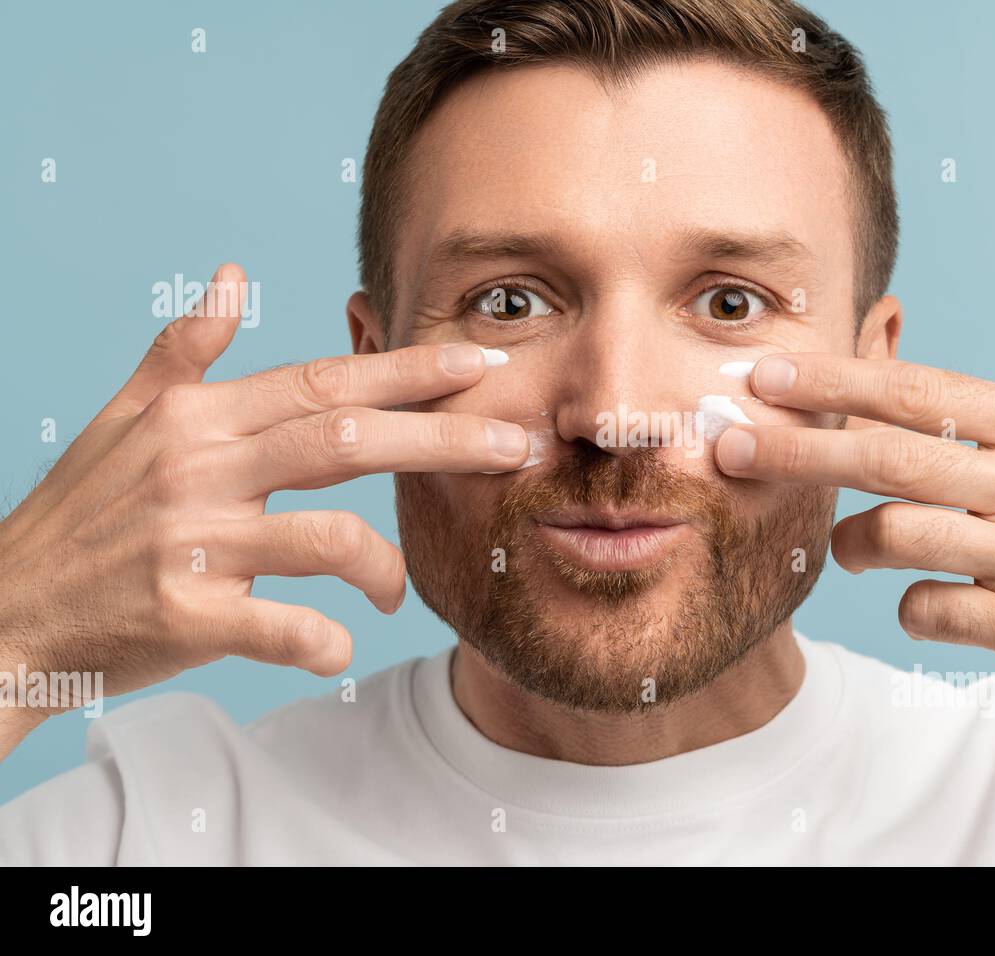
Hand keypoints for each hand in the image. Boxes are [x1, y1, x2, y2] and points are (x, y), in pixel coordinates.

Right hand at [0, 264, 528, 734]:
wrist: (3, 615)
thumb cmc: (76, 520)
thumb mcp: (123, 421)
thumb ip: (183, 349)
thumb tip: (232, 274)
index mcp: (198, 417)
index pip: (324, 381)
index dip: (411, 371)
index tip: (483, 361)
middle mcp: (199, 468)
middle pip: (346, 440)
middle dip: (444, 440)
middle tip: (517, 446)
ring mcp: (192, 542)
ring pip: (327, 539)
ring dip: (384, 565)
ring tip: (397, 589)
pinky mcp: (184, 615)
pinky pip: (284, 628)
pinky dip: (327, 641)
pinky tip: (340, 647)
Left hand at [714, 248, 994, 720]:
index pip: (915, 392)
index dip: (831, 382)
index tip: (764, 373)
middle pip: (882, 456)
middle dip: (793, 449)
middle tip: (725, 446)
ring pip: (895, 535)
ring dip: (850, 542)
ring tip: (846, 545)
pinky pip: (929, 609)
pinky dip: (910, 606)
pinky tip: (922, 600)